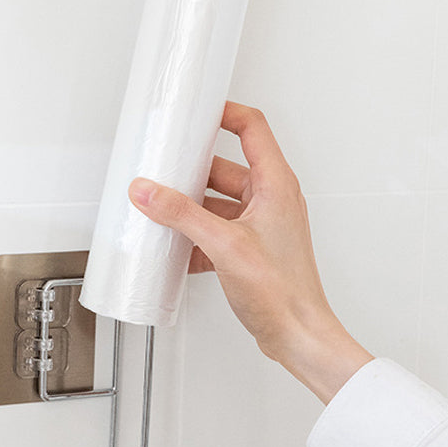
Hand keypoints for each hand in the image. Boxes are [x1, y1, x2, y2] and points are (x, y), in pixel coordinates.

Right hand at [127, 101, 372, 403]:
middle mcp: (269, 199)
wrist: (298, 335)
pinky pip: (215, 230)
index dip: (223, 113)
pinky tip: (174, 247)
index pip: (251, 128)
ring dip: (188, 208)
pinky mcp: (249, 248)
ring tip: (159, 210)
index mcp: (275, 185)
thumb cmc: (283, 292)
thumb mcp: (224, 245)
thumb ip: (182, 215)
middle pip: (223, 167)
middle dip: (190, 171)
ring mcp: (259, 225)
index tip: (194, 111)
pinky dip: (194, 235)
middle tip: (161, 168)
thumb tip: (149, 192)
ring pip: (215, 201)